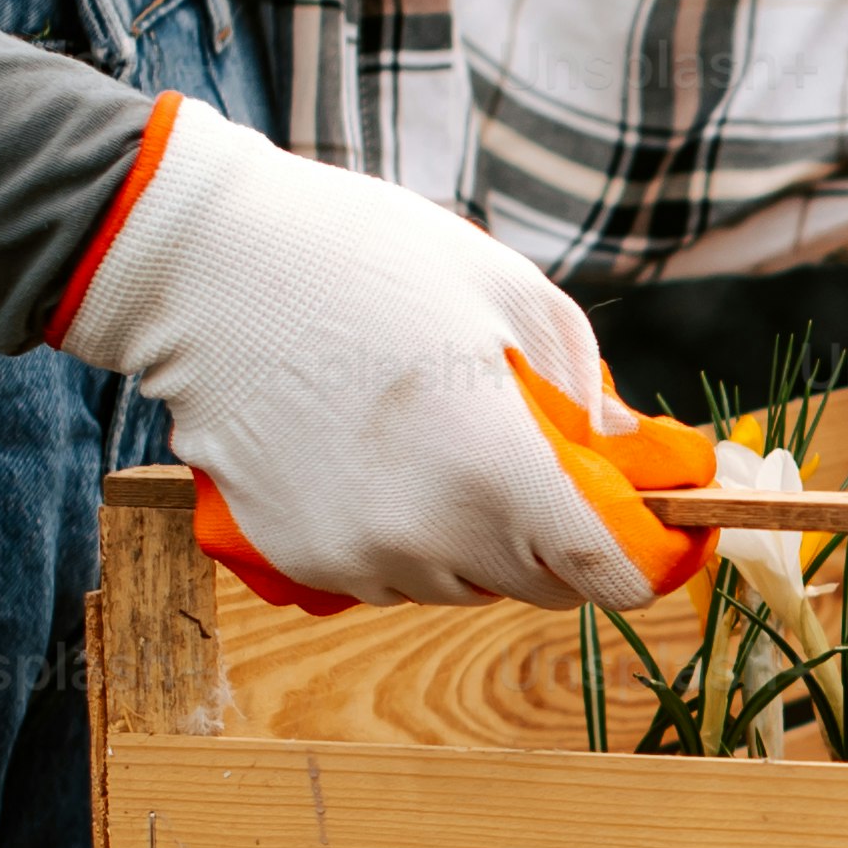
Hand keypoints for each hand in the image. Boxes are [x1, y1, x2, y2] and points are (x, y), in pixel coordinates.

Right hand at [45, 96, 712, 613]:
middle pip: (544, 587)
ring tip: (440, 437)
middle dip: (558, 533)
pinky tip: (380, 456)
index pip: (610, 577)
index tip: (642, 517)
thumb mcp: (513, 295)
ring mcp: (361, 558)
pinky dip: (408, 534)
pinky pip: (394, 573)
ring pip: (466, 583)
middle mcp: (432, 538)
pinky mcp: (307, 561)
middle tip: (533, 450)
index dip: (640, 551)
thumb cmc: (367, 260)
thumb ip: (586, 391)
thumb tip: (629, 457)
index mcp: (499, 473)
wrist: (205, 267)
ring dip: (480, 536)